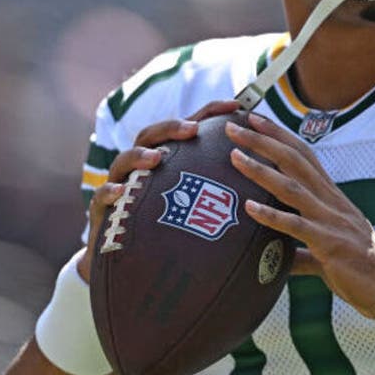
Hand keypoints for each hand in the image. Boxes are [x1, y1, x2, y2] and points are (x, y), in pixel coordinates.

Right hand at [78, 99, 241, 282]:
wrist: (132, 268)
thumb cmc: (173, 235)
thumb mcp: (200, 211)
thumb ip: (228, 195)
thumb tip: (273, 185)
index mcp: (168, 162)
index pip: (187, 129)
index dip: (209, 113)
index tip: (235, 106)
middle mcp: (141, 168)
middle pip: (151, 135)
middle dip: (171, 128)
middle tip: (192, 129)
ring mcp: (120, 185)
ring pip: (123, 161)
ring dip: (139, 155)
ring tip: (156, 158)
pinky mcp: (102, 211)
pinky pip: (102, 198)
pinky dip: (110, 192)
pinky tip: (122, 193)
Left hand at [225, 112, 374, 318]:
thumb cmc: (360, 267)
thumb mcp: (328, 250)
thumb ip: (302, 251)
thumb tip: (281, 260)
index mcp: (330, 196)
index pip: (303, 154)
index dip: (279, 134)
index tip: (254, 119)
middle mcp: (330, 200)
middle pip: (294, 160)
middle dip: (263, 141)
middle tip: (234, 126)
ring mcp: (329, 220)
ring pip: (291, 187)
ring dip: (261, 170)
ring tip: (234, 156)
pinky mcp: (328, 243)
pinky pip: (295, 226)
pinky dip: (271, 215)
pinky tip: (249, 208)